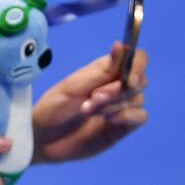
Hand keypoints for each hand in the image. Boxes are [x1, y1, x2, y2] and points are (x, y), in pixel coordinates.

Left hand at [31, 42, 148, 162]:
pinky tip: (108, 120)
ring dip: (114, 104)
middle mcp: (117, 86)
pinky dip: (126, 116)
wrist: (44, 139)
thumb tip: (120, 46)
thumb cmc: (54, 107)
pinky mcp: (124, 126)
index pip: (137, 59)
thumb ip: (101, 71)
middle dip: (118, 89)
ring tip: (88, 109)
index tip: (128, 78)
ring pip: (137, 99)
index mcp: (105, 70)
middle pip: (140, 80)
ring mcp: (121, 106)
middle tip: (94, 97)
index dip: (138, 65)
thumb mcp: (73, 87)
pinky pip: (140, 116)